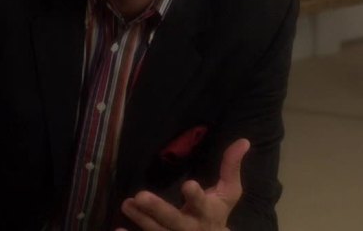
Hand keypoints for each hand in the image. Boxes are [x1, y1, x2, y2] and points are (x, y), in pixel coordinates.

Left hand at [117, 138, 249, 230]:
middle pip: (174, 220)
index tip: (188, 184)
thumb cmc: (218, 213)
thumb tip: (244, 140)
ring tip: (126, 203)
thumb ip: (231, 167)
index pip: (202, 203)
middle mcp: (190, 228)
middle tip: (140, 195)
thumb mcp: (229, 193)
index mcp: (207, 213)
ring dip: (141, 219)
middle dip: (158, 209)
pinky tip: (118, 229)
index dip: (195, 196)